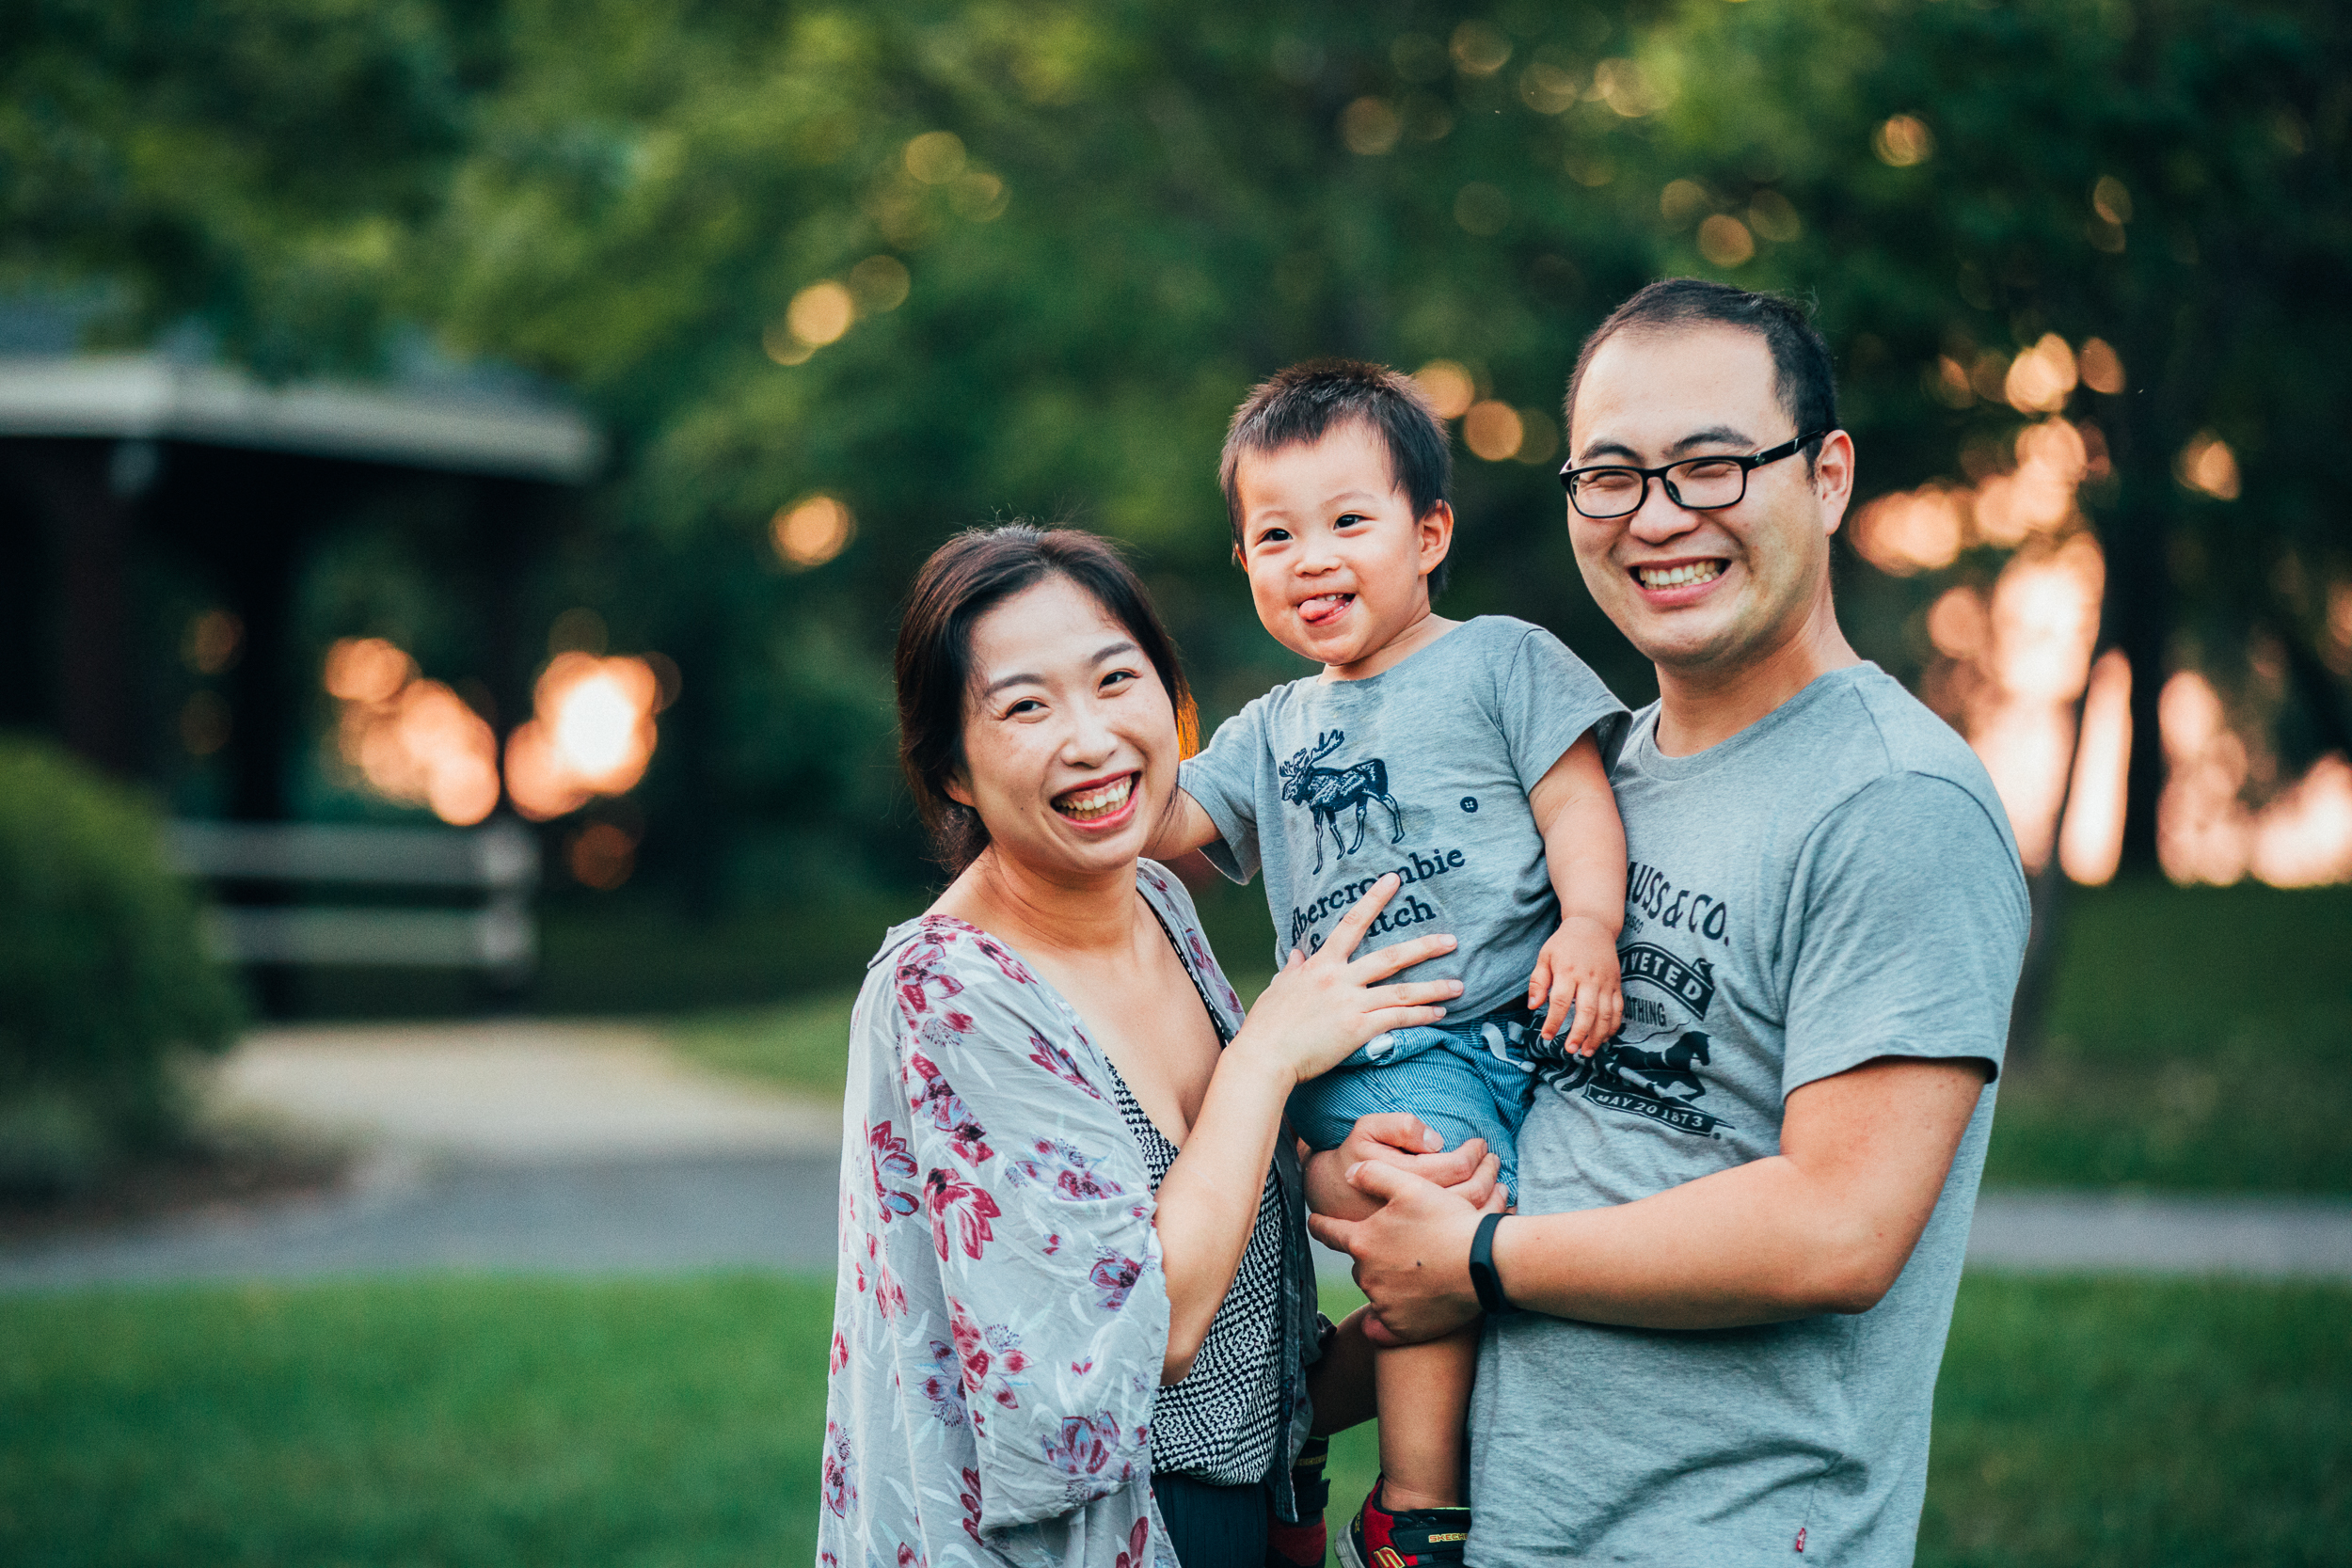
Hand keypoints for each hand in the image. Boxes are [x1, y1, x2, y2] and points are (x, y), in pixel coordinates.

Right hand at [1231, 874, 1461, 1086]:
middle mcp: (1339, 979)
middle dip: (1424, 947)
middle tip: (1451, 940)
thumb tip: (1296, 954)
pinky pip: (1398, 1020)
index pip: (1351, 924)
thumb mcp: (1278, 988)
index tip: (1394, 881)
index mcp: (1320, 965)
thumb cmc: (1267, 1025)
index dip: (1374, 900)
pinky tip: (1439, 1014)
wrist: (1265, 1055)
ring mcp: (1351, 1004)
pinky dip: (1421, 1016)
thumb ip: (1292, 969)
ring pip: (1402, 991)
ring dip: (1434, 988)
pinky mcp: (1358, 1030)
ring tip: (1459, 985)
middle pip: (1390, 957)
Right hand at [1304, 1114, 1502, 1221]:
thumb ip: (1400, 1127)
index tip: (1479, 1145)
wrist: (1331, 1196)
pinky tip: (1493, 1208)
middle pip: (1469, 1194)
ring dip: (1493, 1196)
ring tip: (1499, 1181)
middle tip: (1493, 1160)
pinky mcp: (1421, 1247)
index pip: (1454, 1167)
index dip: (1473, 1154)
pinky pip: (1463, 1236)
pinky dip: (1485, 1220)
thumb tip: (1436, 1141)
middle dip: (1489, 1174)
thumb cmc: (1354, 1157)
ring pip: (1470, 1216)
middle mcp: (1413, 1212)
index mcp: (1403, 1180)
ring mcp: (1418, 1234)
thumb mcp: (1367, 1130)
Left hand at [1309, 1160, 1501, 1344]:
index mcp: (1363, 1242)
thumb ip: (1373, 1174)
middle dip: (1369, 1254)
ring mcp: (1383, 1305)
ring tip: (1413, 1273)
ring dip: (1384, 1282)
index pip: (1327, 1232)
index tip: (1314, 1222)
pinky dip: (1384, 1323)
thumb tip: (1347, 1173)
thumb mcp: (1410, 1186)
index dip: (1319, 1224)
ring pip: (1374, 1290)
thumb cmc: (1448, 1222)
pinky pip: (1381, 1328)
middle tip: (1398, 1246)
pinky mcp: (1402, 1329)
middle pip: (1357, 1263)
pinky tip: (1393, 1315)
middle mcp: (1367, 1276)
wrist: (1483, 1264)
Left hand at [1527, 914, 1623, 1054]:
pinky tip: (1603, 1039)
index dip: (1553, 1022)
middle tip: (1570, 1050)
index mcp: (1568, 971)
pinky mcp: (1617, 984)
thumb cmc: (1564, 943)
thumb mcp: (1545, 956)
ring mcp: (1606, 982)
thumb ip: (1538, 981)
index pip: (1560, 1001)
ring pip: (1605, 1014)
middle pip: (1586, 1011)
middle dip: (1578, 1033)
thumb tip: (1533, 1007)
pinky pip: (1618, 1009)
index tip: (1547, 1036)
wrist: (1593, 926)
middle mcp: (1589, 978)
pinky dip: (1613, 1026)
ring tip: (1587, 1051)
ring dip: (1597, 1035)